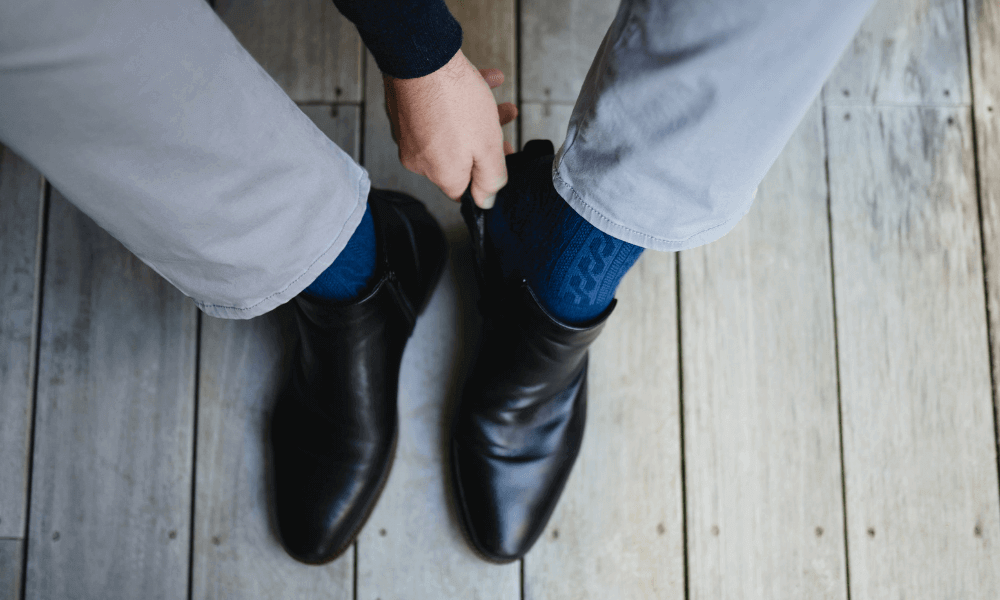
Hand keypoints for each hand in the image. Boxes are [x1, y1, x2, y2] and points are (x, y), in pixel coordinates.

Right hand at [384, 49, 517, 207]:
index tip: (500, 159)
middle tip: (505, 125)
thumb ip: (490, 179)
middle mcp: (419, 159)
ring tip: (499, 102)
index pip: (464, 191)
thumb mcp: (488, 146)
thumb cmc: (456, 101)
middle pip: (459, 158)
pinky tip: (483, 80)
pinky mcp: (403, 110)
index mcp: (441, 174)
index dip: (485, 177)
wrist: (420, 56)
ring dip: (478, 117)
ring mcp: (408, 134)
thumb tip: (485, 202)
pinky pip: (435, 112)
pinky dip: (457, 101)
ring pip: (450, 131)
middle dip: (487, 141)